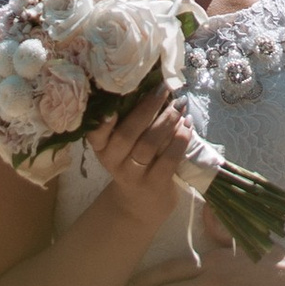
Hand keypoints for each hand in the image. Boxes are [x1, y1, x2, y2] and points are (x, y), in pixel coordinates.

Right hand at [82, 81, 197, 233]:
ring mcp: (133, 175)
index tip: (114, 102)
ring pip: (149, 145)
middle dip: (147, 108)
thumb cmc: (133, 161)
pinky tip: (188, 126)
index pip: (96, 131)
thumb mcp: (123, 144)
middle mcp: (113, 160)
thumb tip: (154, 81)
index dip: (104, 118)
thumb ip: (131, 119)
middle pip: (127, 133)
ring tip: (180, 106)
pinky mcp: (154, 185)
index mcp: (102, 146)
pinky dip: (180, 140)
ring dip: (167, 121)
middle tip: (164, 89)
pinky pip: (168, 159)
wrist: (140, 204)